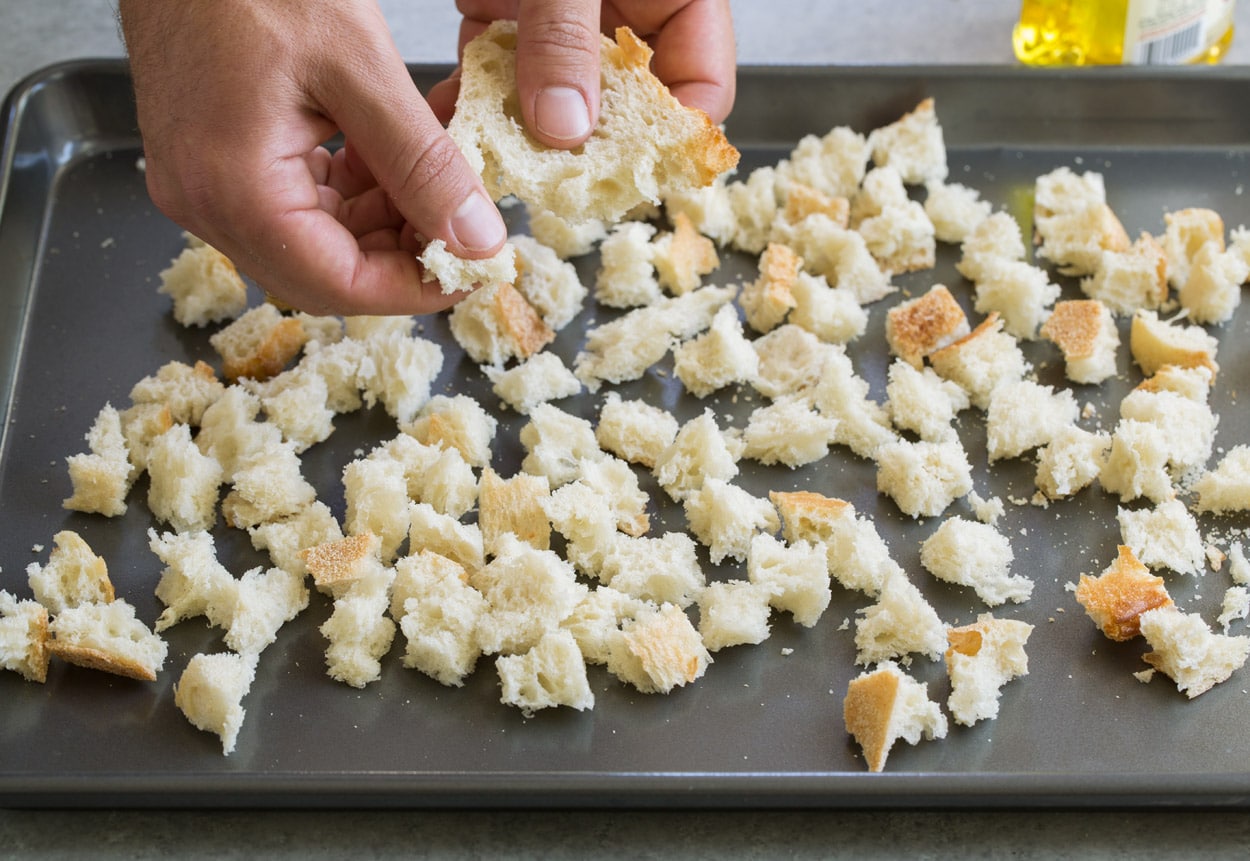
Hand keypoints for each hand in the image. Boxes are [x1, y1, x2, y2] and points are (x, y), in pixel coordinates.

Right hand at [119, 0, 507, 315]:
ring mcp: (207, 184)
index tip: (474, 271)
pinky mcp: (218, 160)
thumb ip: (420, 162)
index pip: (337, 285)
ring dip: (385, 223)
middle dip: (403, 258)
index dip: (415, 288)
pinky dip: (354, 193)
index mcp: (234, 190)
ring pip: (316, 242)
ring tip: (441, 184)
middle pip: (324, 274)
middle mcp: (208, 202)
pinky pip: (297, 203)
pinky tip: (395, 162)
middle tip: (468, 230)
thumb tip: (474, 237)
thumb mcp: (359, 68)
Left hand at [428, 1, 736, 144]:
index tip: (624, 174)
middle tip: (546, 183)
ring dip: (521, 132)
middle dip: (583, 149)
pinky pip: (501, 71)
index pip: (698, 92)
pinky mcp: (509, 12)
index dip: (667, 140)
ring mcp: (567, 19)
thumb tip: (566, 127)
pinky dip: (478, 97)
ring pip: (556, 101)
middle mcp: (629, 13)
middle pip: (623, 107)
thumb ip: (565, 31)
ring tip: (489, 161)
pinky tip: (455, 122)